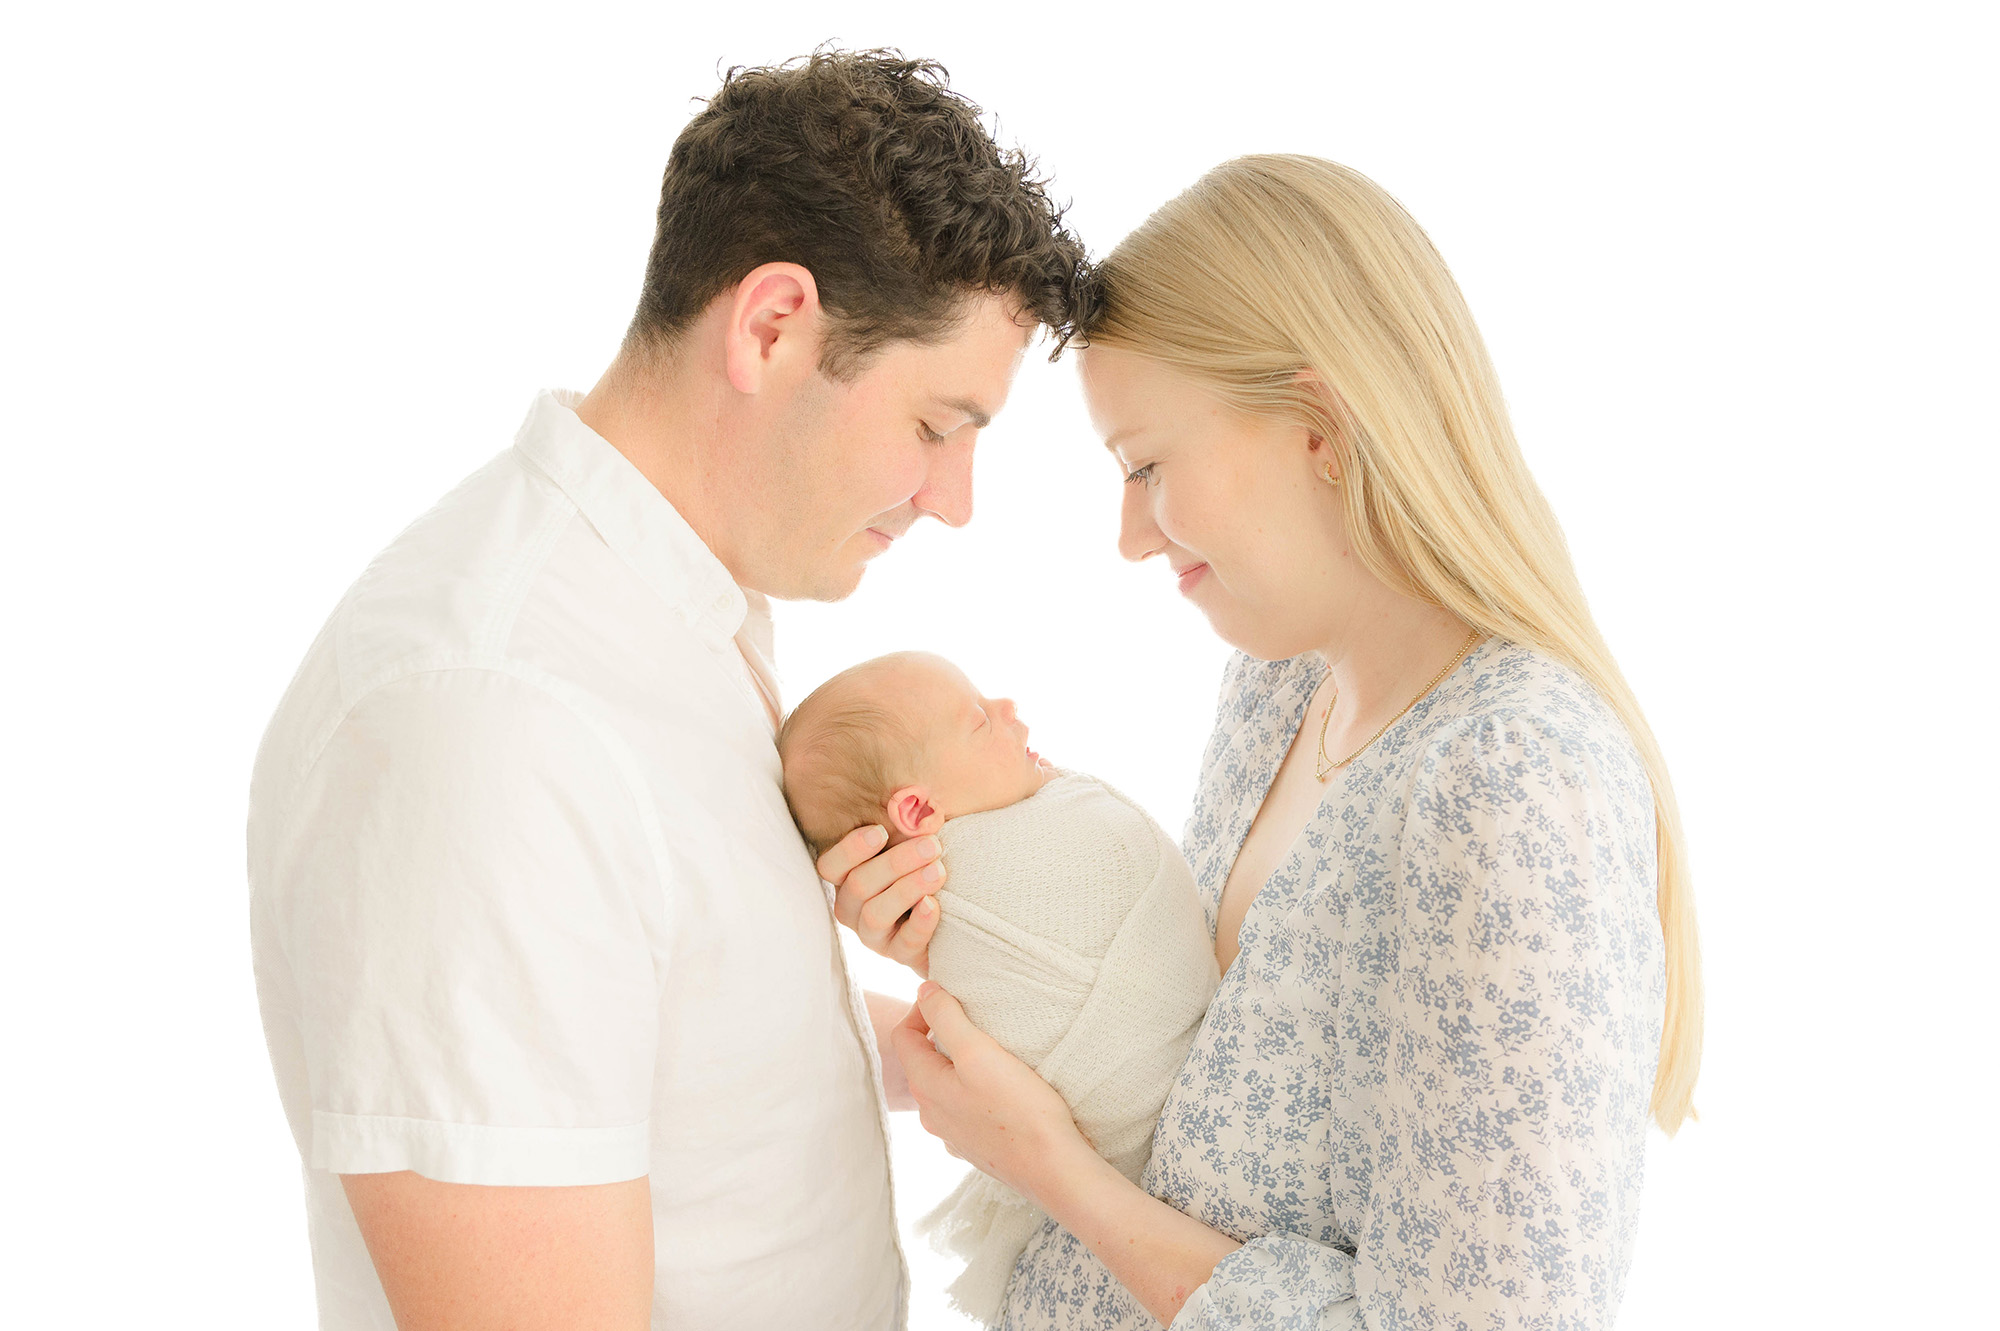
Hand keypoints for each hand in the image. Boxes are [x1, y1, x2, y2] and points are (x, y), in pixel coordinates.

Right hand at [817, 825, 945, 975]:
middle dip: (895, 863)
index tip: (880, 832)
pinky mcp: (899, 955)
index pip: (830, 866)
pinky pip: (904, 943)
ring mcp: (874, 936)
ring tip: (938, 871)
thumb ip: (903, 826)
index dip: (850, 850)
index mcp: (848, 878)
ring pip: (876, 914)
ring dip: (907, 889)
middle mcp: (853, 909)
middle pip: (859, 886)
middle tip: (931, 845)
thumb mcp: (911, 846)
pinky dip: (919, 923)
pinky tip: (934, 905)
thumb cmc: (925, 867)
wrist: (953, 916)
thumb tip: (911, 796)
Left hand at [893, 981, 1091, 1205]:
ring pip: (946, 1087)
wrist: (1053, 1169)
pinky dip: (976, 1092)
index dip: (923, 1010)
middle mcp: (932, 1115)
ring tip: (993, 1053)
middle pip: (924, 1062)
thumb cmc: (1019, 1110)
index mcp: (926, 1088)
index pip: (903, 1037)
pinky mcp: (977, 1148)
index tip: (953, 999)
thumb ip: (946, 1018)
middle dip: (944, 1036)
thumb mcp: (979, 1052)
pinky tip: (1002, 1090)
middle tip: (976, 1021)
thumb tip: (924, 991)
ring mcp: (954, 1135)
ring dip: (961, 1065)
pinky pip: (967, 1110)